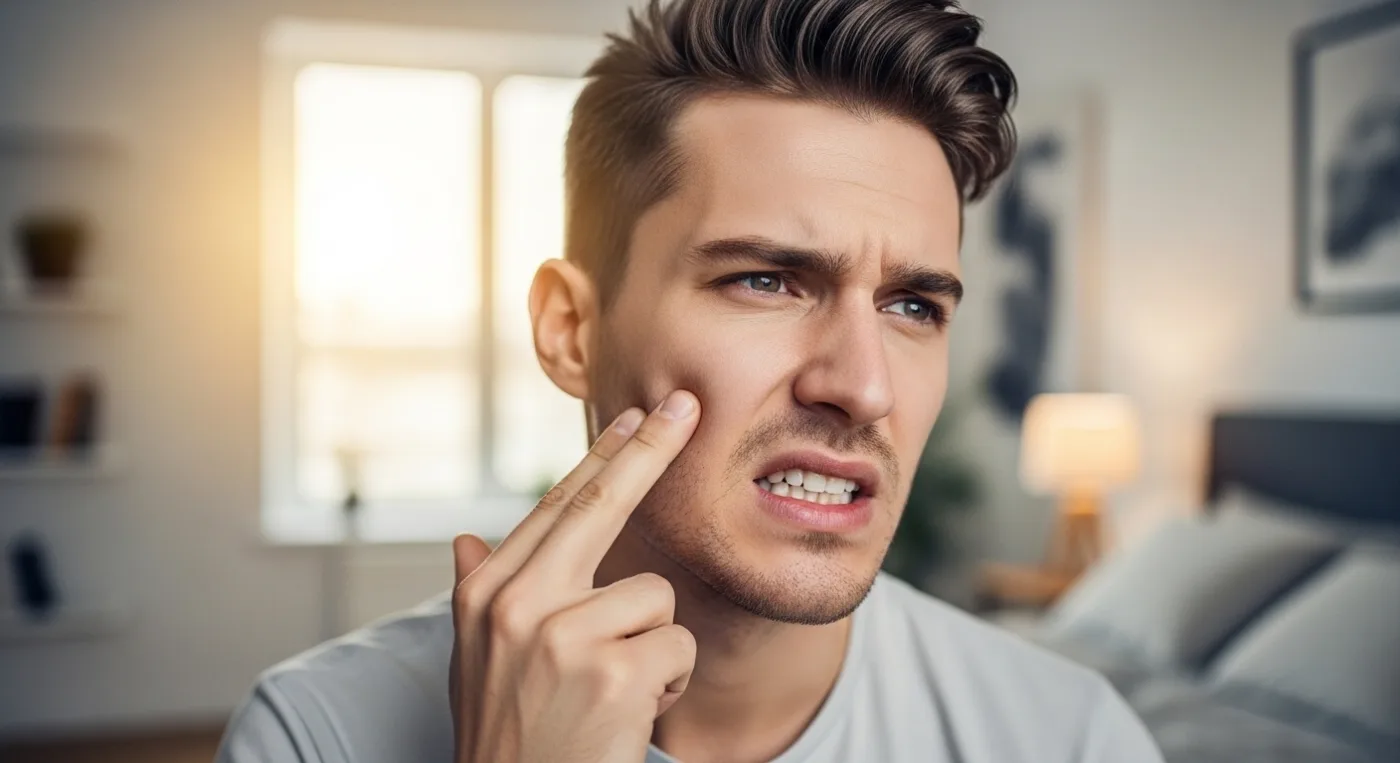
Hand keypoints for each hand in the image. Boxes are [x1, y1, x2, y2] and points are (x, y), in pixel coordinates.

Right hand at [450, 391, 701, 762]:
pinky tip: (629, 714)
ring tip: (614, 691)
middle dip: (651, 452)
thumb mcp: (475, 662)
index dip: (603, 457)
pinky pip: (677, 647)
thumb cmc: (504, 736)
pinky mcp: (612, 672)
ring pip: (655, 597)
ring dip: (653, 647)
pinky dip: (667, 684)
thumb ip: (478, 594)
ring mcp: (562, 636)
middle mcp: (517, 604)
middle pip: (600, 505)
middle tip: (687, 406)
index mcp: (487, 594)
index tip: (637, 417)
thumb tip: (467, 539)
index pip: (556, 506)